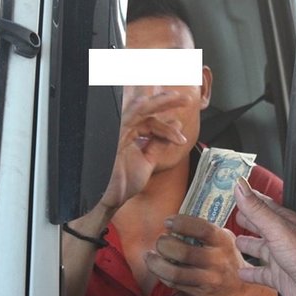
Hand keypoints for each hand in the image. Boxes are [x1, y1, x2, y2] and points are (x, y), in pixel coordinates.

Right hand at [99, 91, 190, 209]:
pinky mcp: (113, 135)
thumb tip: (175, 126)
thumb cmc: (124, 183)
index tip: (181, 139)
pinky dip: (135, 108)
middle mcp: (124, 130)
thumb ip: (158, 144)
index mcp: (131, 134)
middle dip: (166, 102)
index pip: (151, 122)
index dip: (168, 128)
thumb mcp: (148, 160)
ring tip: (175, 96)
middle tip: (185, 99)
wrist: (110, 198)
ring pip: (138, 109)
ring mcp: (117, 131)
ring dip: (157, 102)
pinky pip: (125, 118)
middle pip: (146, 110)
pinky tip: (146, 102)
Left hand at [144, 215, 257, 295]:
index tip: (167, 221)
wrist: (240, 287)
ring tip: (150, 255)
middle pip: (183, 252)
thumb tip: (175, 220)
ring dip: (156, 263)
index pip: (201, 229)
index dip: (181, 223)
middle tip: (160, 240)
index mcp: (223, 241)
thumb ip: (204, 229)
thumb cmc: (226, 256)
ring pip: (175, 273)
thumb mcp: (223, 237)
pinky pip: (174, 284)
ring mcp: (209, 279)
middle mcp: (217, 261)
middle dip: (165, 244)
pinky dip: (161, 274)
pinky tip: (158, 267)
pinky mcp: (200, 293)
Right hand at [234, 178, 295, 295]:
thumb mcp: (276, 228)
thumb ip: (256, 209)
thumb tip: (240, 186)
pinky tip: (241, 272)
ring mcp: (280, 258)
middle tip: (235, 215)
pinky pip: (260, 273)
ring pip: (260, 249)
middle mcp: (282, 238)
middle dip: (247, 220)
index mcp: (283, 222)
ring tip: (236, 242)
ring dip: (248, 245)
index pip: (263, 205)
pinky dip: (250, 272)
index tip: (236, 191)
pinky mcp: (279, 277)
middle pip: (260, 226)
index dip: (249, 198)